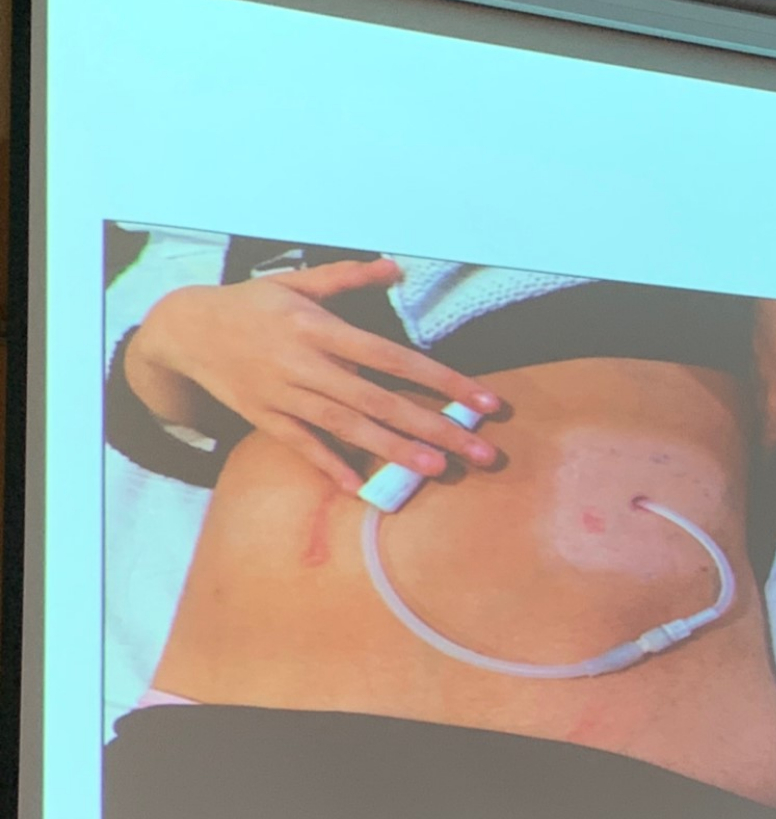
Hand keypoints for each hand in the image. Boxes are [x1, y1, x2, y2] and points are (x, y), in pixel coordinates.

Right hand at [124, 258, 502, 492]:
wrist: (184, 330)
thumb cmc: (252, 304)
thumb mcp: (298, 282)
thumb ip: (349, 278)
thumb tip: (394, 266)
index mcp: (321, 329)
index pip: (395, 359)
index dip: (443, 381)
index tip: (486, 401)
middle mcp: (307, 365)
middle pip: (380, 401)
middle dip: (436, 428)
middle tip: (482, 452)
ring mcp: (285, 396)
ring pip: (348, 428)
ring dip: (394, 451)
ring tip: (438, 469)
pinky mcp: (266, 419)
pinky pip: (304, 447)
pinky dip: (331, 468)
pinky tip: (364, 489)